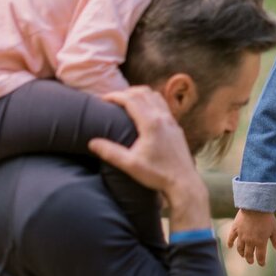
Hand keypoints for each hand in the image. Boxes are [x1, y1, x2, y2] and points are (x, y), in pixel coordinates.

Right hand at [88, 86, 209, 228]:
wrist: (184, 182)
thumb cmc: (157, 175)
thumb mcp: (130, 165)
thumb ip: (110, 152)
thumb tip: (92, 142)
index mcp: (151, 123)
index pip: (130, 99)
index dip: (114, 96)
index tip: (101, 99)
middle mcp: (163, 118)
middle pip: (142, 93)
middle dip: (125, 92)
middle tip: (111, 100)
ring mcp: (172, 121)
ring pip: (154, 96)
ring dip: (139, 94)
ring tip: (125, 102)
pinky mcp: (176, 127)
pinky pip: (162, 104)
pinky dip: (150, 101)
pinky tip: (143, 111)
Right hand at [226, 209, 275, 266]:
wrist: (255, 207)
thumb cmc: (266, 218)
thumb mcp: (274, 230)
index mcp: (260, 243)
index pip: (260, 256)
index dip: (261, 261)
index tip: (262, 264)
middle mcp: (249, 241)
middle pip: (248, 254)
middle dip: (250, 259)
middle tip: (251, 261)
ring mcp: (241, 236)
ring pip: (240, 248)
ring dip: (241, 253)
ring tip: (242, 255)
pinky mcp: (235, 229)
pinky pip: (231, 238)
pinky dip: (229, 243)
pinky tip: (229, 247)